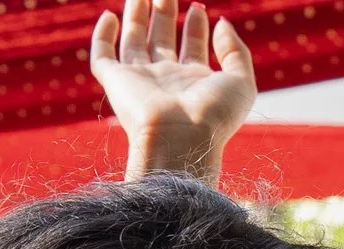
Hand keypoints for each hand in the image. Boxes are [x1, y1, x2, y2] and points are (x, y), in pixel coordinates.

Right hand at [92, 0, 254, 183]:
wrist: (181, 139)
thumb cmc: (213, 117)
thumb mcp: (241, 82)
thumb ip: (235, 51)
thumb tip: (222, 24)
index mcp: (194, 82)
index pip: (191, 47)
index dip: (195, 27)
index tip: (200, 8)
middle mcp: (166, 80)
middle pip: (161, 40)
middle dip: (164, 14)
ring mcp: (139, 81)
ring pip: (133, 42)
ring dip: (136, 16)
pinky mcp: (116, 82)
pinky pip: (102, 57)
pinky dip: (102, 36)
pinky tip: (110, 15)